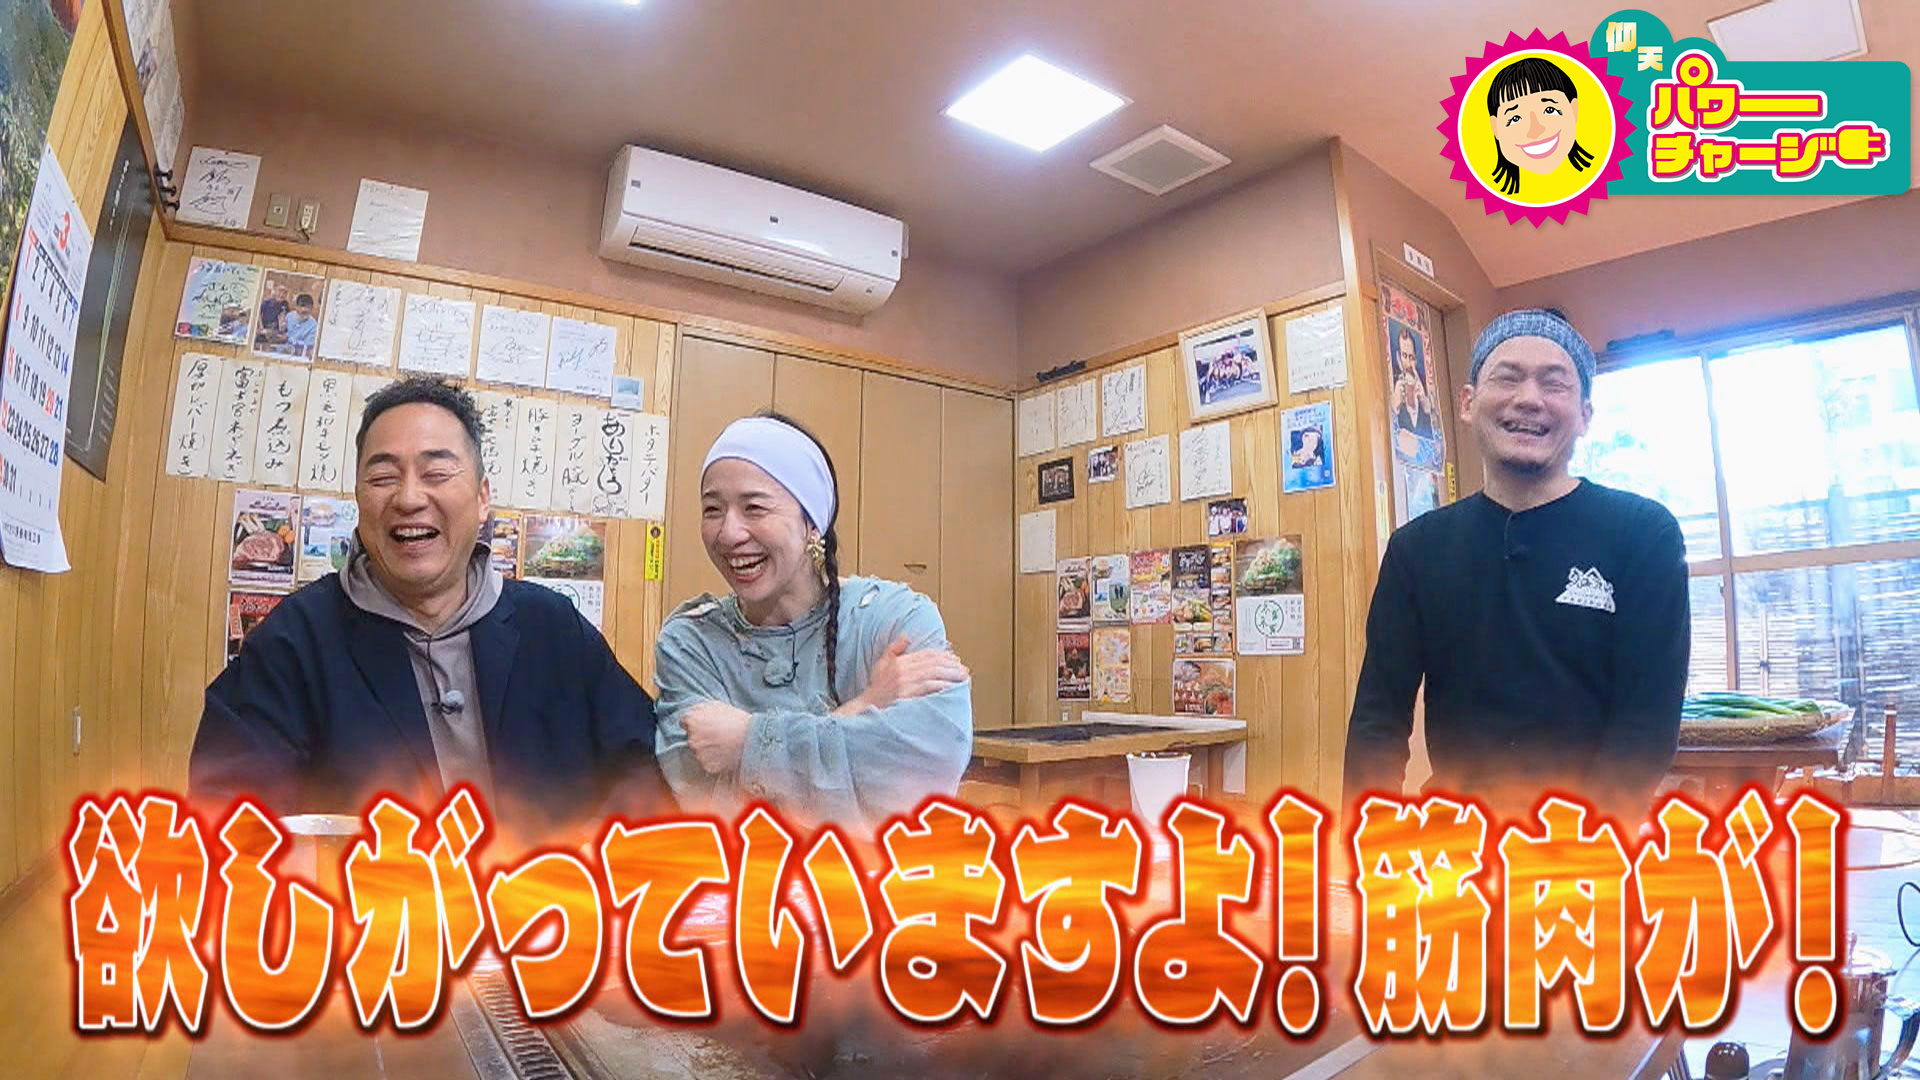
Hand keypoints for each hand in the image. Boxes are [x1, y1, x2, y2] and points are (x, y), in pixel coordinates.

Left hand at [682, 701, 751, 773]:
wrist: (752, 739)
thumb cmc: (736, 720)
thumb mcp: (716, 706)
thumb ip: (699, 710)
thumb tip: (690, 714)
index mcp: (692, 721)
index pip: (684, 722)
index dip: (694, 723)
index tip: (704, 725)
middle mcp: (691, 739)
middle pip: (691, 738)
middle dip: (700, 737)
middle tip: (716, 735)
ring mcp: (698, 754)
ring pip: (699, 752)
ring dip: (707, 750)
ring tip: (723, 745)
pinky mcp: (707, 766)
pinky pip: (707, 763)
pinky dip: (714, 760)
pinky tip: (725, 754)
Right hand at [839, 636, 968, 713]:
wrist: (867, 707)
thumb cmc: (876, 689)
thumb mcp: (881, 664)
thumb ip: (894, 650)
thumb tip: (906, 637)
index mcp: (899, 662)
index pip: (926, 655)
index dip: (943, 655)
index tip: (955, 659)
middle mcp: (903, 670)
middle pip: (933, 663)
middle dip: (951, 665)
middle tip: (963, 669)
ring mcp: (906, 682)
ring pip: (934, 674)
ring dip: (951, 675)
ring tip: (963, 677)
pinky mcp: (908, 694)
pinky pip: (930, 687)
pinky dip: (943, 686)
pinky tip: (953, 687)